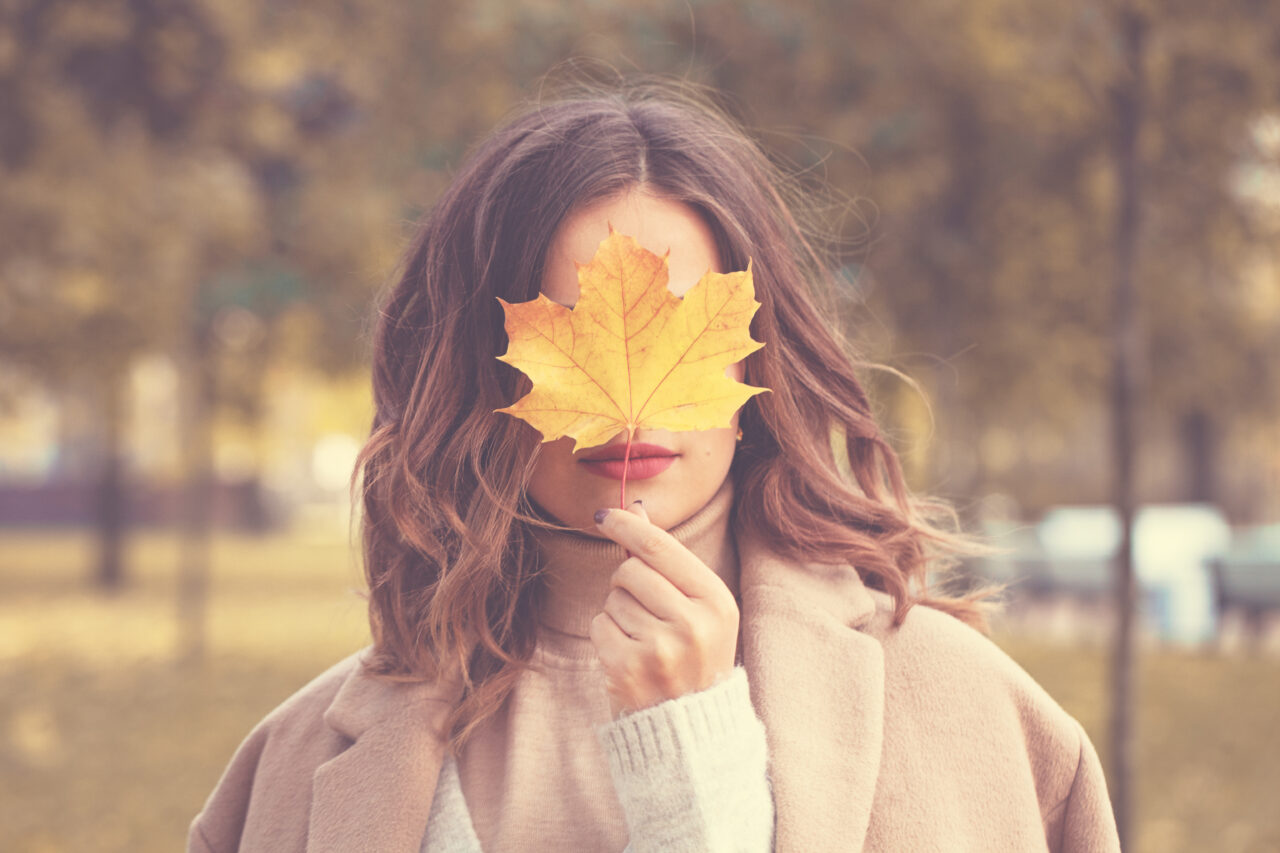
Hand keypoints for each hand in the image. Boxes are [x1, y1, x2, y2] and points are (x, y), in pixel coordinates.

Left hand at [589, 500, 740, 718]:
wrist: (690, 730)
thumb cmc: (694, 658)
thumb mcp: (699, 608)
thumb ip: (668, 559)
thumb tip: (635, 508)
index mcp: (717, 602)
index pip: (660, 548)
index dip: (627, 525)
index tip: (605, 515)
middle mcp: (693, 624)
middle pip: (630, 570)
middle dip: (628, 583)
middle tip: (647, 612)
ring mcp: (660, 649)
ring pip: (612, 599)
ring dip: (619, 613)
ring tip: (645, 640)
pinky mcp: (628, 669)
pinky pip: (598, 625)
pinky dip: (606, 636)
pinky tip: (629, 656)